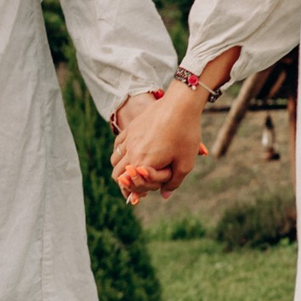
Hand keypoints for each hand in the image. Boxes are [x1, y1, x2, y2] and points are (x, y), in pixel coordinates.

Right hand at [113, 84, 205, 199]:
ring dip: (123, 168)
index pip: (133, 186)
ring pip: (114, 160)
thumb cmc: (185, 134)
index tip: (161, 180)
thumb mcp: (185, 163)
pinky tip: (133, 152)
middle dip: (129, 182)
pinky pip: (118, 145)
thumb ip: (173, 183)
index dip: (145, 189)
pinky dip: (121, 153)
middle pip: (117, 176)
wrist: (181, 105)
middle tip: (144, 180)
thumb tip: (164, 195)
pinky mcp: (130, 128)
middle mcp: (131, 152)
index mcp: (142, 163)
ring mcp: (128, 139)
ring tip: (137, 168)